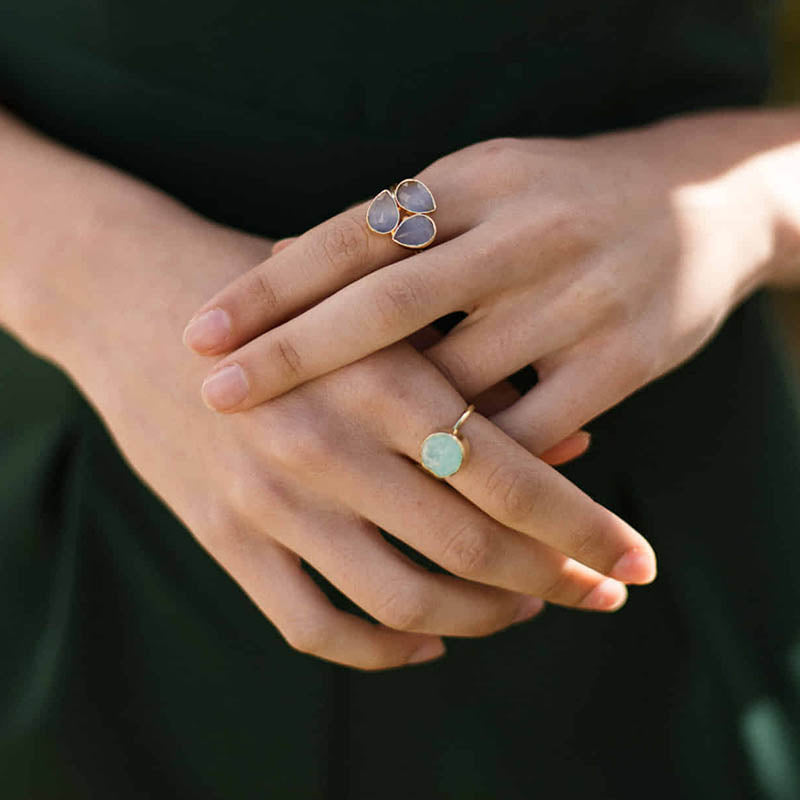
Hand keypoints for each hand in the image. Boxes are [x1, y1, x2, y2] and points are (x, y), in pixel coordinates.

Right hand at [15, 178, 653, 672]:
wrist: (130, 301)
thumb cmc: (274, 297)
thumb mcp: (376, 314)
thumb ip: (471, 378)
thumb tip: (572, 443)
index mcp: (375, 375)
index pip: (508, 476)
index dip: (585, 529)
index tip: (634, 559)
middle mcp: (325, 446)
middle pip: (471, 547)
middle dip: (555, 580)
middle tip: (599, 592)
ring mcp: (268, 501)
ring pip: (405, 600)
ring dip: (481, 619)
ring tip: (521, 610)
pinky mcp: (221, 537)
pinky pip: (316, 625)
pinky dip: (383, 650)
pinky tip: (425, 640)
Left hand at [183, 111, 777, 452]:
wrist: (696, 205)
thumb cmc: (556, 203)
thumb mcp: (481, 190)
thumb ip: (404, 235)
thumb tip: (292, 282)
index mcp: (475, 181)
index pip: (354, 234)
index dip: (274, 283)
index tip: (203, 331)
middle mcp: (523, 232)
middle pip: (390, 304)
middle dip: (298, 355)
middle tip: (219, 395)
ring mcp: (578, 296)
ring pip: (461, 386)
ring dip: (383, 434)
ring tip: (307, 463)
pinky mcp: (625, 358)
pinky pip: (532, 431)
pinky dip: (476, 468)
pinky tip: (429, 489)